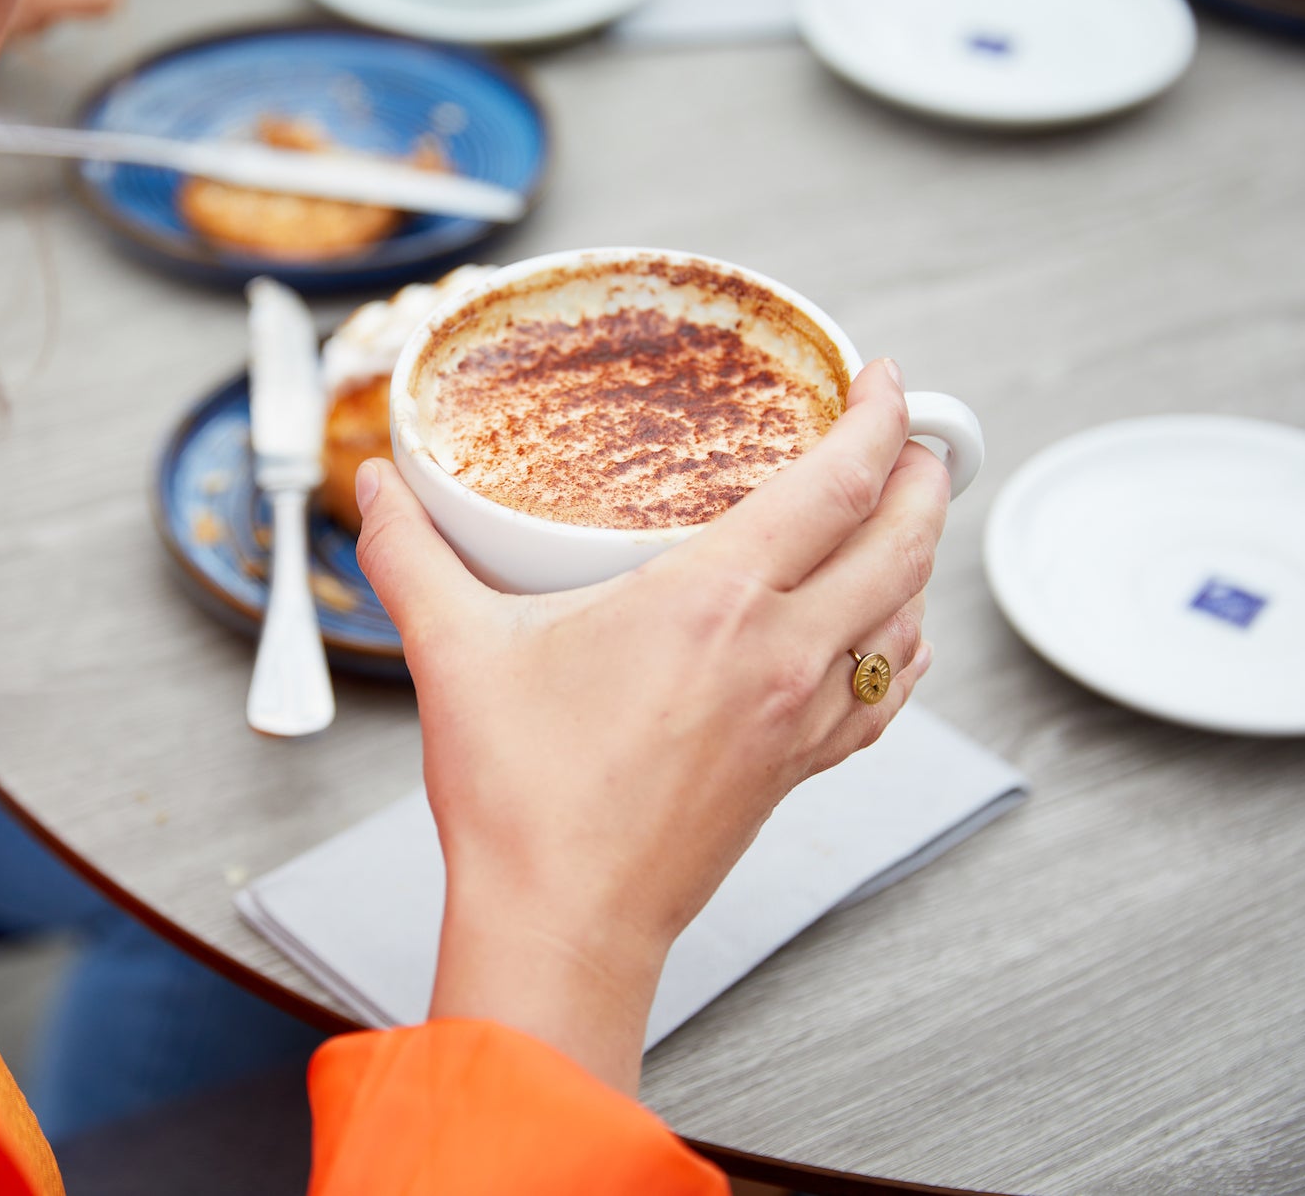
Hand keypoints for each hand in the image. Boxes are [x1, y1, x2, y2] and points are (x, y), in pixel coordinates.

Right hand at [353, 359, 948, 1093]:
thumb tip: (377, 490)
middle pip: (903, 542)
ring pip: (906, 619)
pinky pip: (883, 696)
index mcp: (716, 603)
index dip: (881, 418)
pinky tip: (892, 637)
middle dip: (926, 473)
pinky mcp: (796, 771)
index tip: (883, 381)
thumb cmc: (523, 804)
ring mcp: (800, 720)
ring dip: (921, 556)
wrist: (562, 924)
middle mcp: (781, 655)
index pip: (839, 483)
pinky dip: (903, 650)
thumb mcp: (454, 654)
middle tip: (917, 431)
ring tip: (907, 515)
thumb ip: (409, 556)